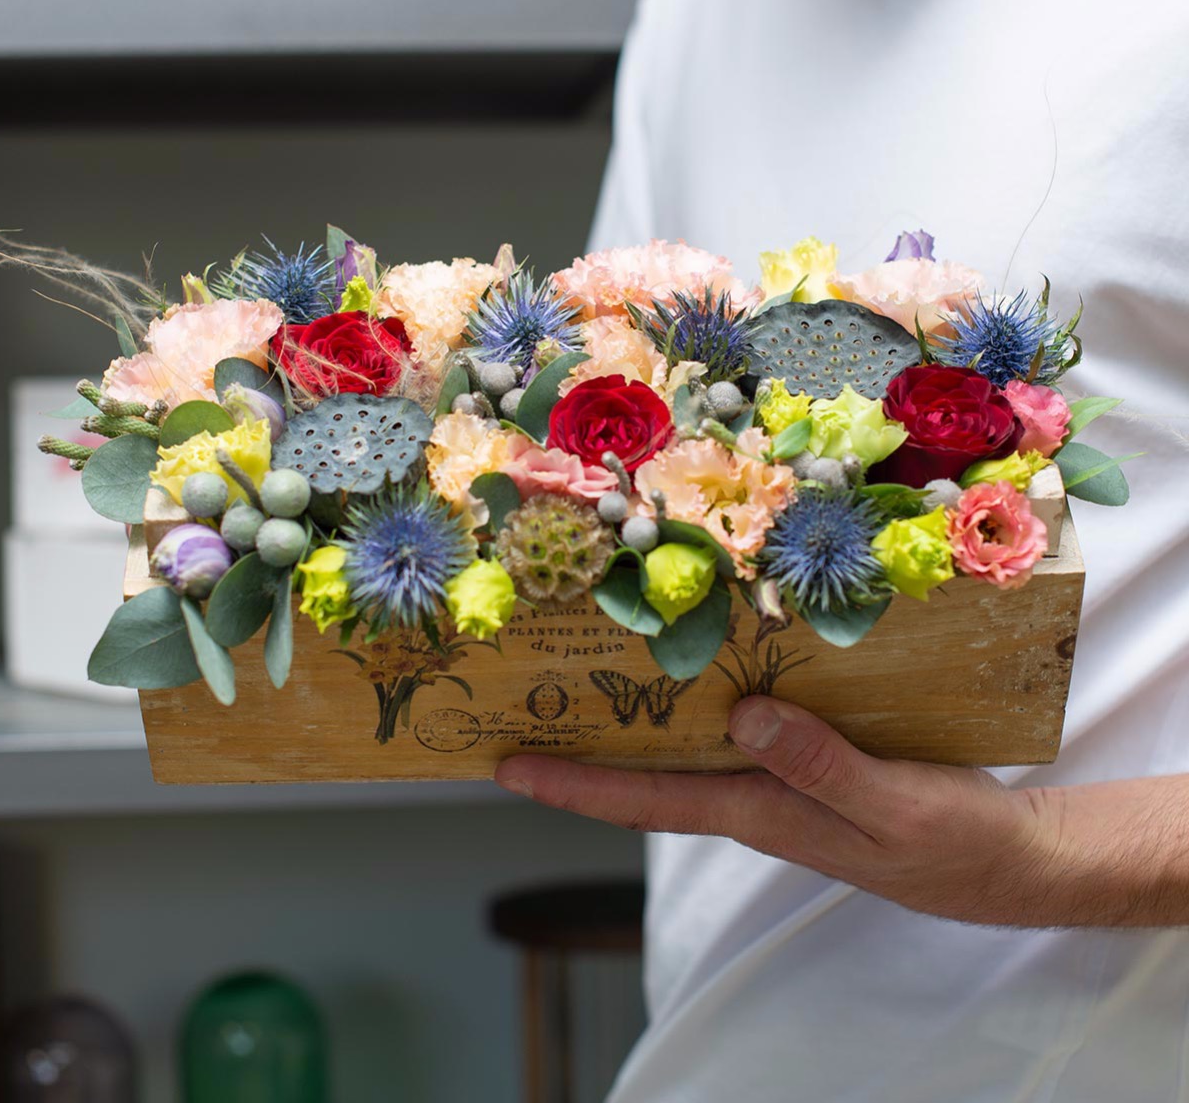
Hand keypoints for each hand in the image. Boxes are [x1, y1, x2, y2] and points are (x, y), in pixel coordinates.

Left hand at [495, 695, 1065, 925]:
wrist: (1006, 858)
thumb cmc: (949, 845)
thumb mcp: (890, 808)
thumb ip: (818, 764)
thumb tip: (745, 716)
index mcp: (760, 811)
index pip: (646, 801)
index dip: (574, 785)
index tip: (508, 768)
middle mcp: (755, 791)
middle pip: (652, 767)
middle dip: (587, 740)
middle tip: (526, 698)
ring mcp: (781, 773)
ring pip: (692, 740)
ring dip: (639, 711)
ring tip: (586, 665)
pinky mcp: (810, 752)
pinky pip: (742, 720)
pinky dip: (709, 691)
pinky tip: (703, 655)